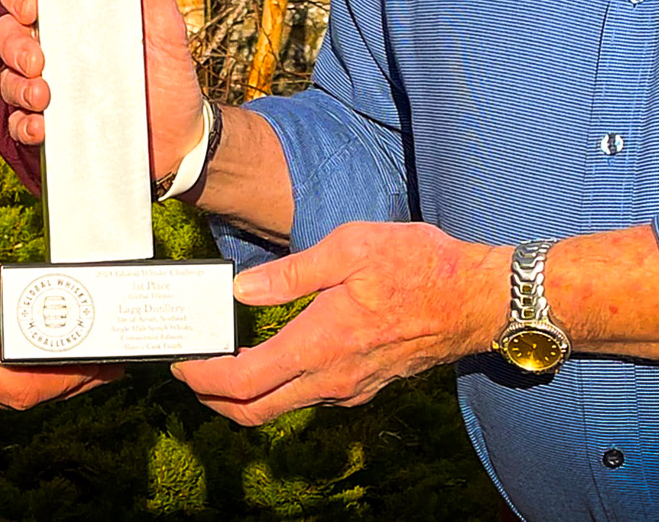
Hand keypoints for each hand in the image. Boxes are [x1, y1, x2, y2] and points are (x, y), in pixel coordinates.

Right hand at [0, 0, 205, 180]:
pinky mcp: (50, 125)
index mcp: (75, 14)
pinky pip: (18, 123)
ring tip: (44, 96)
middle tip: (37, 58)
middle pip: (5, 30)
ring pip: (6, 77)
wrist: (182, 137)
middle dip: (12, 42)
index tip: (33, 4)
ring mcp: (47, 85)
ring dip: (17, 85)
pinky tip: (43, 128)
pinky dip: (24, 125)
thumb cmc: (169, 72)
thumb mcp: (165, 25)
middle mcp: (53, 46)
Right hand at [0, 235, 116, 414]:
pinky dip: (15, 371)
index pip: (24, 388)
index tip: (98, 365)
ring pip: (10, 394)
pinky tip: (22, 344)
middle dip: (70, 381)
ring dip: (45, 377)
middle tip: (106, 361)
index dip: (66, 379)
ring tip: (78, 350)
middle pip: (27, 397)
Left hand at [171, 223, 508, 424]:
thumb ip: (292, 272)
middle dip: (213, 398)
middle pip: (254, 411)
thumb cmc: (419, 264)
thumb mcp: (351, 248)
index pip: (244, 381)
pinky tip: (274, 355)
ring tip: (224, 358)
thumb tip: (242, 289)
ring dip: (245, 393)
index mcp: (320, 344)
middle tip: (191, 369)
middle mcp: (331, 379)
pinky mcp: (364, 386)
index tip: (182, 361)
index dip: (203, 377)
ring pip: (282, 407)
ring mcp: (349, 389)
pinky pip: (309, 397)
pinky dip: (278, 386)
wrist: (476, 299)